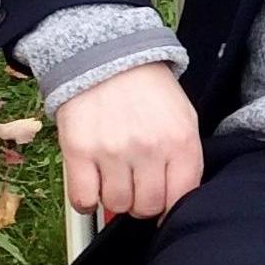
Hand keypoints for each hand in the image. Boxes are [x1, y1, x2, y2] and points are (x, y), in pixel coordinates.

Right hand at [56, 63, 205, 221]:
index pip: (181, 197)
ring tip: (115, 177)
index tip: (162, 200)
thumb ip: (184, 159)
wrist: (107, 57)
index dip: (171, 206)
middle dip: (143, 203)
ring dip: (115, 199)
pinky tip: (93, 183)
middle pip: (147, 207)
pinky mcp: (79, 152)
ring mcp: (113, 151)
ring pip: (116, 206)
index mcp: (181, 141)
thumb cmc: (148, 91)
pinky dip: (87, 201)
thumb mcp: (183, 118)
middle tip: (137, 186)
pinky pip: (83, 201)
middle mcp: (149, 149)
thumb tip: (175, 200)